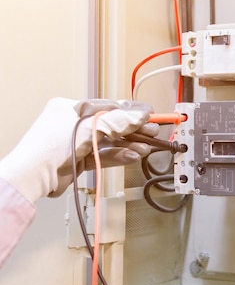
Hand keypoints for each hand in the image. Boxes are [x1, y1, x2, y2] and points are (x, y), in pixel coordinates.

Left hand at [0, 98, 158, 202]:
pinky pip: (103, 155)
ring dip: (128, 145)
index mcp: (72, 108)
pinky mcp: (79, 160)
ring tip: (145, 149)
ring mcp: (76, 143)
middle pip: (112, 125)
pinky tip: (132, 156)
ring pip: (109, 142)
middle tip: (153, 132)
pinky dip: (118, 156)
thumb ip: (119, 121)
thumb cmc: (50, 146)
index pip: (109, 107)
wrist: (32, 176)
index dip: (131, 111)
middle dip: (133, 130)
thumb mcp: (90, 127)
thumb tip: (141, 114)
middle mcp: (74, 124)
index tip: (150, 114)